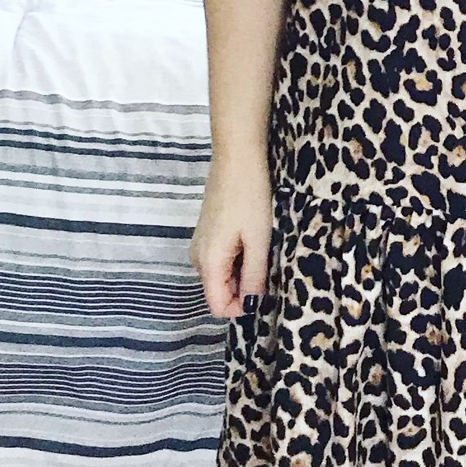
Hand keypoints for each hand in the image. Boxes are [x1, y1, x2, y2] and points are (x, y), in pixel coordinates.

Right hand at [192, 157, 272, 318]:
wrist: (236, 158)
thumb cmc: (249, 196)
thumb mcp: (259, 240)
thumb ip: (254, 277)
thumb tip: (253, 306)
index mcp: (209, 262)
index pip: (218, 307)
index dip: (243, 308)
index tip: (265, 292)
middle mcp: (198, 257)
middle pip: (220, 292)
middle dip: (245, 289)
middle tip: (267, 266)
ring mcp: (200, 244)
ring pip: (222, 276)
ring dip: (243, 272)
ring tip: (261, 249)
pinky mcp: (207, 233)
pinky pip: (222, 260)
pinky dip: (239, 258)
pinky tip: (253, 239)